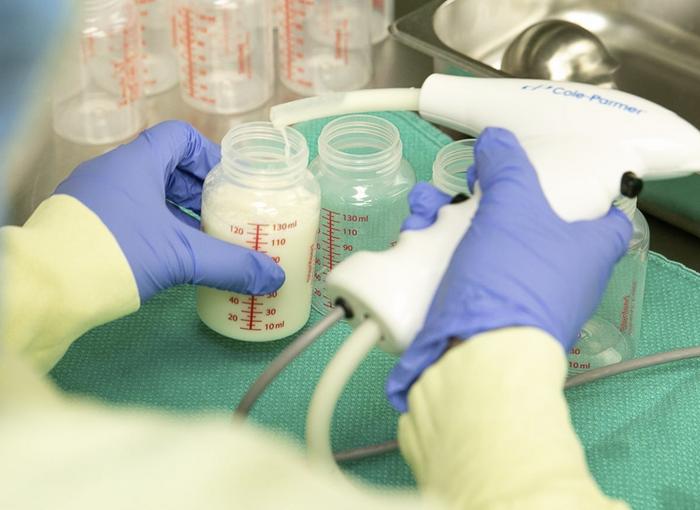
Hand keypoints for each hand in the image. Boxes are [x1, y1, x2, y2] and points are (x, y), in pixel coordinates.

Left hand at [56, 121, 284, 302]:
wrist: (41, 292)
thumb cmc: (109, 256)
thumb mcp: (179, 257)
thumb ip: (230, 265)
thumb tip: (274, 278)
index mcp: (135, 164)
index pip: (179, 138)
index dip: (209, 156)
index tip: (230, 184)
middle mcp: (112, 175)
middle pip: (166, 169)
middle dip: (199, 192)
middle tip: (225, 216)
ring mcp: (94, 201)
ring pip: (148, 196)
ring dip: (178, 214)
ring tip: (205, 240)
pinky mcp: (85, 228)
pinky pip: (131, 218)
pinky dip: (156, 231)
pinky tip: (173, 258)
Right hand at [387, 128, 631, 411]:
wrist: (475, 359)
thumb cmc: (512, 278)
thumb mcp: (514, 207)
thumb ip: (507, 167)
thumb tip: (496, 140)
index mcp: (585, 255)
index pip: (606, 220)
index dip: (587, 192)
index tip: (556, 172)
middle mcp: (555, 278)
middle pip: (526, 225)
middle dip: (486, 198)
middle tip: (465, 184)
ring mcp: (513, 298)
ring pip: (483, 245)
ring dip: (447, 220)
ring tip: (422, 207)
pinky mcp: (476, 314)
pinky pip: (460, 272)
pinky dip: (434, 251)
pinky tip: (408, 236)